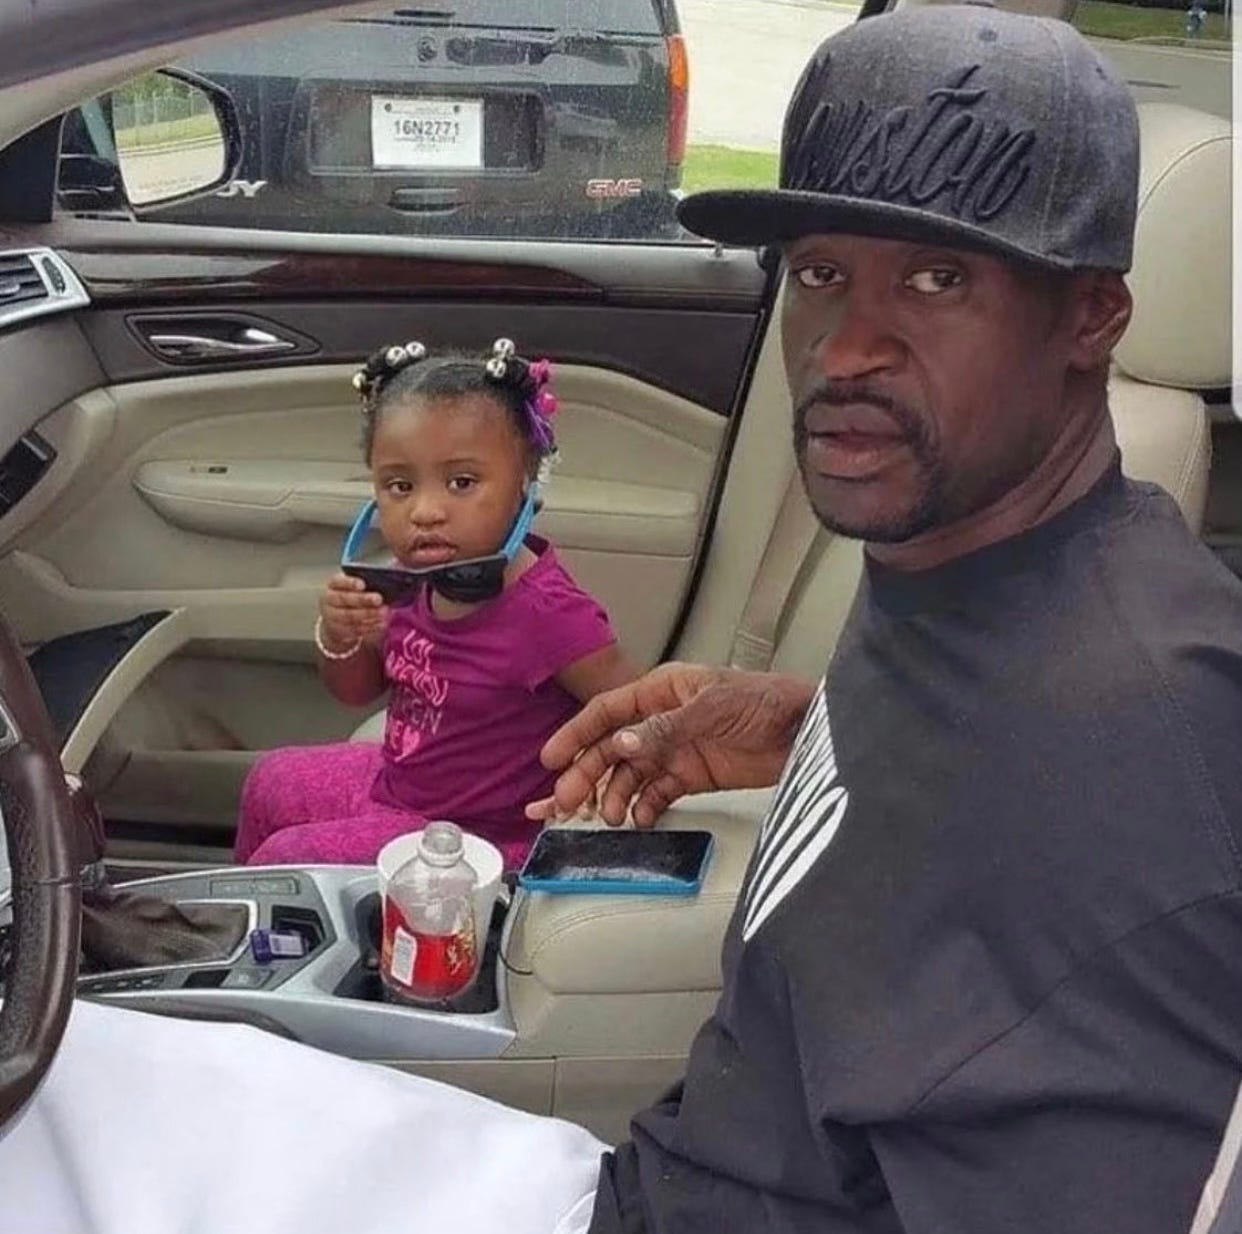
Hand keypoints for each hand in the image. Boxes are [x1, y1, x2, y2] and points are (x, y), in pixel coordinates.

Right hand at [318, 572, 387, 651]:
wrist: (337, 618)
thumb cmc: (351, 596)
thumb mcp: (354, 586)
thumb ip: (368, 580)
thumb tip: (391, 569)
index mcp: (333, 585)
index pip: (338, 581)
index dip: (350, 582)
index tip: (363, 584)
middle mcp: (329, 600)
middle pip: (344, 599)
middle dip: (362, 599)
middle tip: (378, 598)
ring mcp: (332, 617)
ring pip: (350, 616)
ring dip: (368, 614)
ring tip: (384, 612)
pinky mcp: (340, 631)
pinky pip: (355, 629)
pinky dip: (370, 626)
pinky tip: (381, 622)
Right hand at [526, 662, 814, 827]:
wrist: (805, 730)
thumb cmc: (764, 702)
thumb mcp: (711, 710)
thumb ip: (665, 729)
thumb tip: (621, 744)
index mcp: (661, 691)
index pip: (607, 712)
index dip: (576, 734)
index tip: (550, 759)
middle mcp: (662, 720)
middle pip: (612, 748)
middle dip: (587, 774)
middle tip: (566, 801)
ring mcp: (677, 749)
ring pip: (630, 774)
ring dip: (614, 795)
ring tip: (607, 817)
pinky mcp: (694, 775)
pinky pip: (658, 793)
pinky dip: (644, 807)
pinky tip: (637, 819)